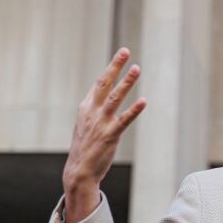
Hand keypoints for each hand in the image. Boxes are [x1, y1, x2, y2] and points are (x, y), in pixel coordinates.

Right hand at [61, 48, 145, 222]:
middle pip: (105, 84)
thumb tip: (103, 98)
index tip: (122, 54)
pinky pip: (124, 120)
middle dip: (115, 66)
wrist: (79, 171)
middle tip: (126, 51)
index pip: (100, 83)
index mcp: (86, 107)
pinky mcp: (110, 135)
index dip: (111, 68)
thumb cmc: (85, 148)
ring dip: (126, 82)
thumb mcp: (86, 124)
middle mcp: (92, 112)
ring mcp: (101, 123)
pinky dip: (134, 110)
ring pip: (115, 98)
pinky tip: (143, 101)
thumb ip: (94, 110)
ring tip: (137, 68)